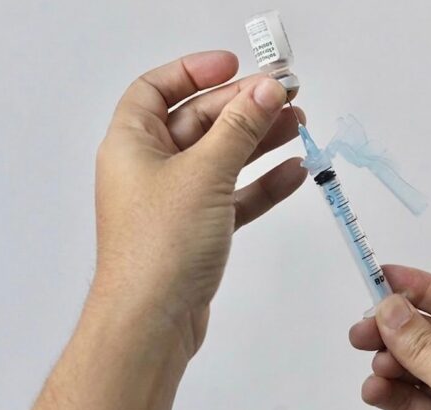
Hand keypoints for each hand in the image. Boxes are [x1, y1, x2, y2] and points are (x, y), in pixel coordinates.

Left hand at [91, 50, 306, 355]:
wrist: (152, 323)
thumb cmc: (158, 248)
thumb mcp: (204, 174)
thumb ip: (239, 127)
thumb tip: (266, 89)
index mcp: (132, 144)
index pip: (157, 89)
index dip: (193, 72)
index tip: (233, 66)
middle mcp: (150, 168)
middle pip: (199, 122)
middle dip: (244, 108)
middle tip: (286, 96)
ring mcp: (175, 200)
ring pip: (222, 158)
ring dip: (260, 141)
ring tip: (298, 125)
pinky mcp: (197, 230)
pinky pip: (233, 196)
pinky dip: (261, 184)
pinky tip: (292, 172)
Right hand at [349, 265, 430, 409]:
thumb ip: (426, 347)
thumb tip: (392, 308)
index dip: (425, 288)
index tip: (386, 276)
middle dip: (397, 327)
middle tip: (364, 325)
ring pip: (414, 367)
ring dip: (389, 360)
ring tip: (374, 363)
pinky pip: (405, 401)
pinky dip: (385, 392)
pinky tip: (375, 390)